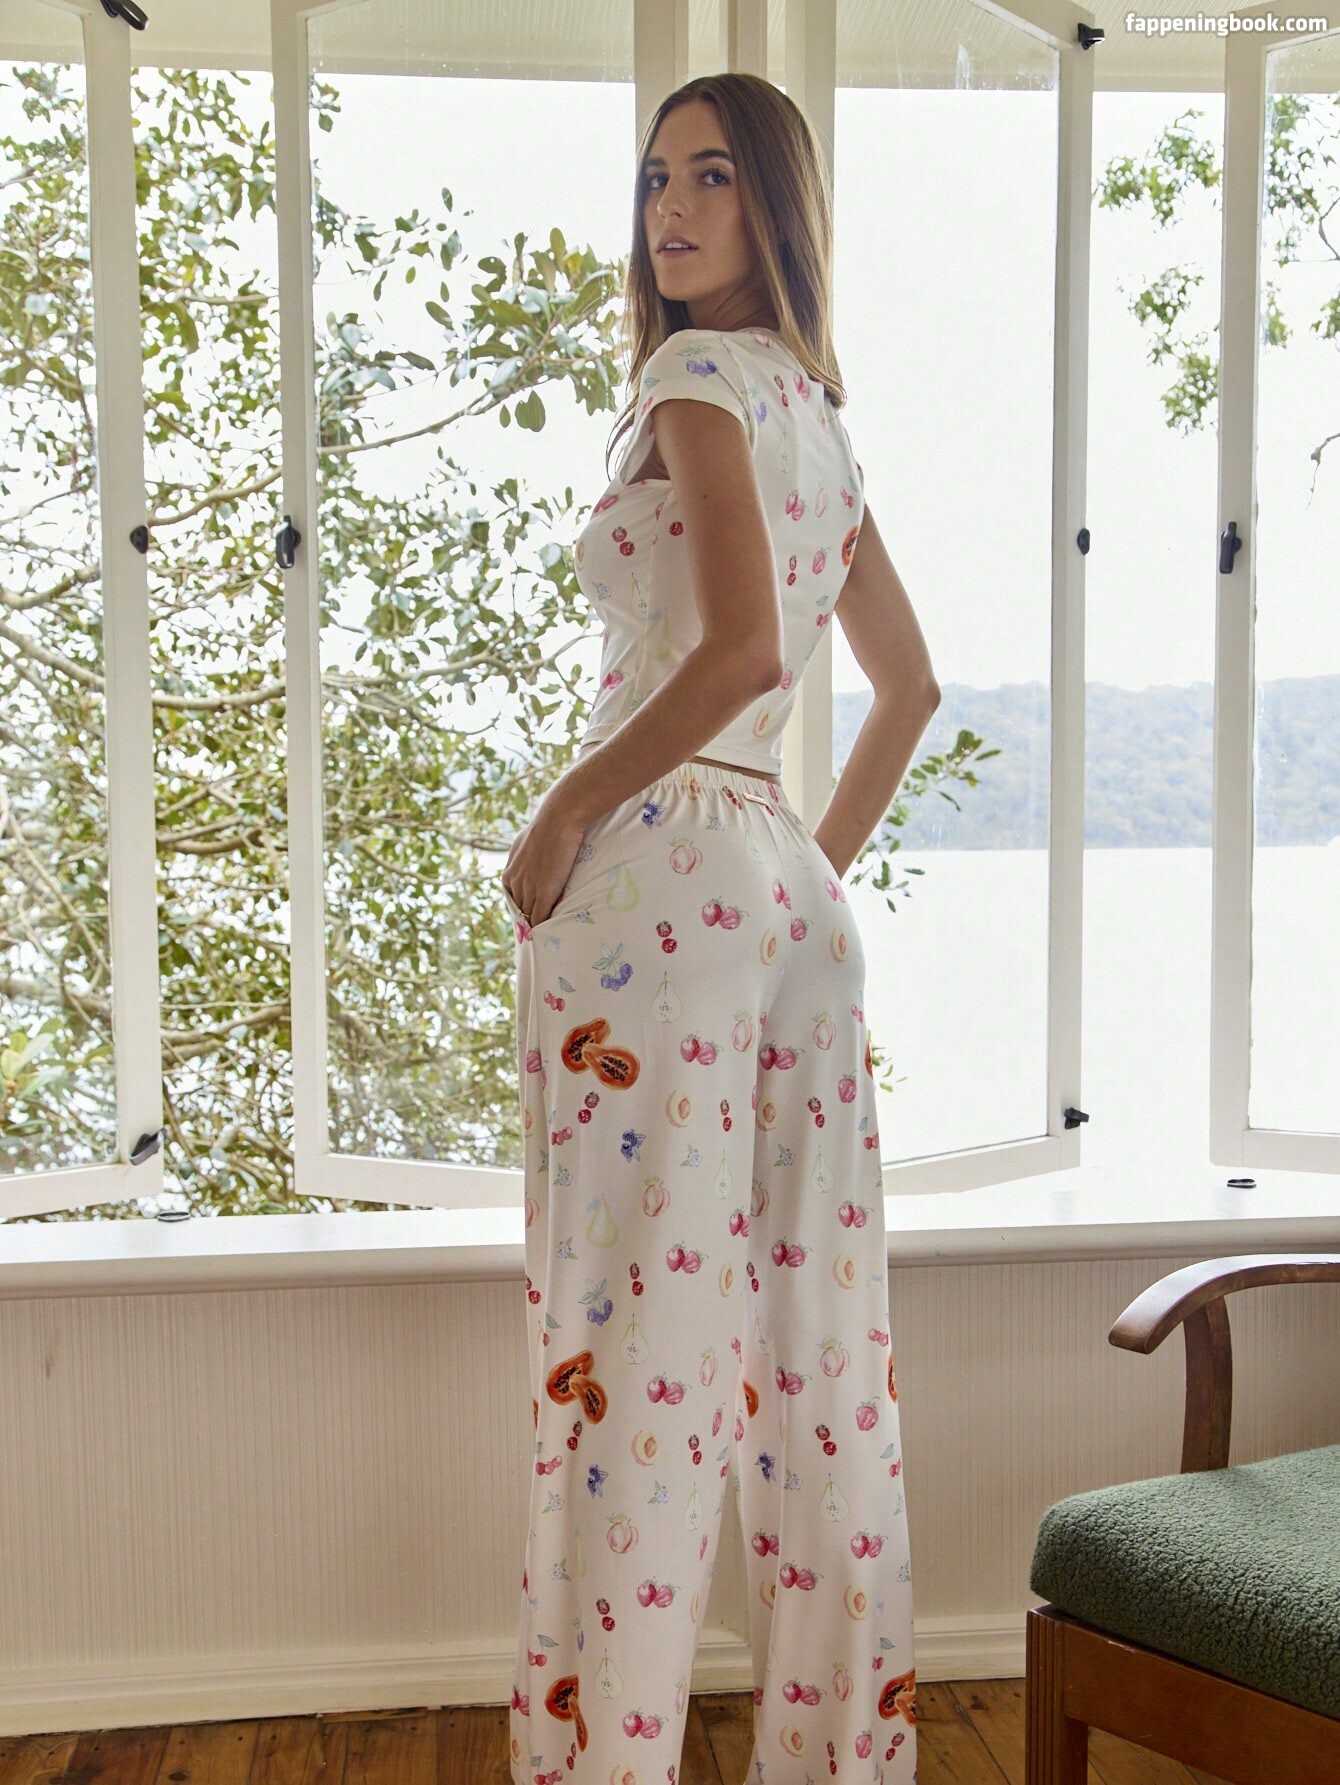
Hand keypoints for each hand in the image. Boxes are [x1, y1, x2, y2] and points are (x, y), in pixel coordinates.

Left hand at [501, 792, 588, 927]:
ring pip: (528, 915)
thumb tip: (527, 855)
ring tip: (543, 935)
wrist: (557, 821)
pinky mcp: (543, 894)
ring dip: (535, 925)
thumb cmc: (546, 827)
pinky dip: (543, 926)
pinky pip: (540, 917)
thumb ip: (523, 855)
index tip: (530, 914)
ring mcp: (528, 889)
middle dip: (526, 919)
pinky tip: (549, 932)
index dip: (522, 907)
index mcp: (510, 872)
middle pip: (519, 909)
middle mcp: (515, 882)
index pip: (513, 898)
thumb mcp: (525, 842)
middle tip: (536, 930)